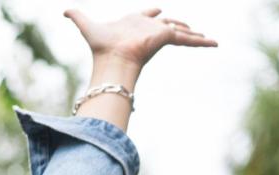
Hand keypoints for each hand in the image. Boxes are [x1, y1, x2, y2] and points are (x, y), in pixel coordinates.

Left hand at [64, 7, 217, 69]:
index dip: (152, 12)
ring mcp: (158, 35)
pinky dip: (201, 42)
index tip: (158, 10)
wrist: (111, 60)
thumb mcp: (86, 25)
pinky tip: (215, 43)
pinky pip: (187, 39)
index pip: (147, 16)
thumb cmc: (100, 46)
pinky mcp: (166, 39)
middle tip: (189, 28)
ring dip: (195, 35)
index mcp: (134, 24)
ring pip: (182, 32)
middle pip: (168, 24)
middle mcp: (148, 29)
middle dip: (179, 25)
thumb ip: (77, 17)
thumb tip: (63, 11)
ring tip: (209, 39)